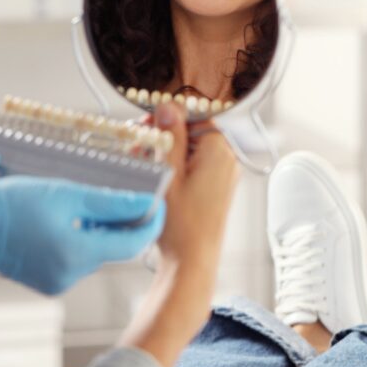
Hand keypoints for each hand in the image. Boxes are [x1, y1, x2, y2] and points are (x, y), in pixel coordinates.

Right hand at [0, 172, 163, 294]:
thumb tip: (146, 203)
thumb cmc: (6, 201)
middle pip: (113, 246)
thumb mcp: (64, 192)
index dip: (150, 220)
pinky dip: (77, 236)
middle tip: (129, 191)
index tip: (158, 199)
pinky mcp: (43, 280)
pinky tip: (66, 216)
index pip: (132, 242)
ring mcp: (54, 281)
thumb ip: (110, 201)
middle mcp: (68, 275)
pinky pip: (73, 256)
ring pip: (93, 250)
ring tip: (92, 199)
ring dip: (99, 226)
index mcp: (76, 254)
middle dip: (123, 220)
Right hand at [154, 103, 239, 264]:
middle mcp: (227, 160)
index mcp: (219, 150)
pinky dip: (177, 168)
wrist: (192, 261)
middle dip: (164, 137)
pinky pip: (196, 167)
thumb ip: (171, 136)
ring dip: (167, 153)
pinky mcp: (217, 189)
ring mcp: (224, 175)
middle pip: (192, 132)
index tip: (146, 126)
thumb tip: (169, 105)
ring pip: (191, 150)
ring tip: (145, 166)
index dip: (168, 118)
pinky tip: (159, 179)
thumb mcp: (169, 173)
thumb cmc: (181, 223)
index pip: (194, 115)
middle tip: (139, 148)